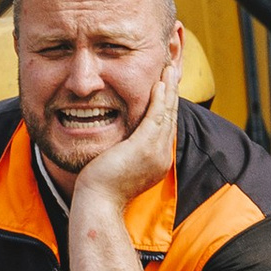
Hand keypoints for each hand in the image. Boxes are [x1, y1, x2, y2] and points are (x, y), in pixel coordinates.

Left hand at [67, 27, 183, 214]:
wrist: (97, 204)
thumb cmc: (100, 189)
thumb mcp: (116, 166)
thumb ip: (123, 152)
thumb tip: (118, 143)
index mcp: (156, 159)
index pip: (164, 124)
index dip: (167, 102)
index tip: (166, 84)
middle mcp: (161, 155)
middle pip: (170, 115)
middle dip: (172, 90)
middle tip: (173, 67)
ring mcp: (155, 151)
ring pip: (167, 112)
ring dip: (169, 88)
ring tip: (170, 67)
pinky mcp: (145, 147)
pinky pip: (156, 116)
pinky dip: (159, 98)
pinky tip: (159, 83)